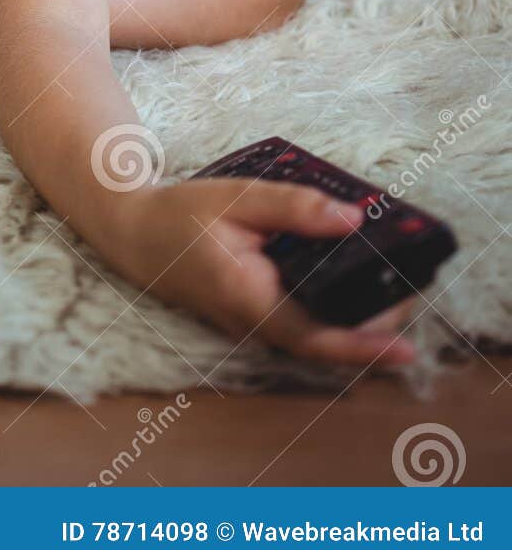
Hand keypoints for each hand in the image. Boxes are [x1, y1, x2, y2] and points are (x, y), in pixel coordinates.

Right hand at [127, 178, 416, 367]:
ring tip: (394, 288)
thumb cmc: (182, 214)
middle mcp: (255, 323)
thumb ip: (294, 207)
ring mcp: (254, 325)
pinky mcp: (255, 317)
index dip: (364, 347)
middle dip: (375, 324)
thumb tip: (353, 220)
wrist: (136, 235)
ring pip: (317, 335)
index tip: (407, 351)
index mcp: (250, 297)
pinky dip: (334, 310)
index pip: (316, 335)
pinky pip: (303, 324)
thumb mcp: (237, 198)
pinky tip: (353, 284)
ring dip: (357, 320)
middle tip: (412, 291)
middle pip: (327, 339)